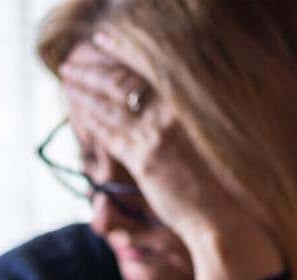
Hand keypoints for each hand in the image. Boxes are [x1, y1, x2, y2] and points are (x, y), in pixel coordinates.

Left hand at [59, 36, 282, 279]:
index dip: (119, 57)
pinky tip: (78, 111)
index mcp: (188, 104)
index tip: (101, 48)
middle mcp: (173, 112)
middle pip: (123, 81)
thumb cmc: (222, 184)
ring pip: (111, 105)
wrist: (228, 214)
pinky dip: (91, 119)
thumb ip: (180, 123)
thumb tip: (163, 113)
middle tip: (72, 63)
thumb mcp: (205, 141)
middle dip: (93, 70)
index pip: (145, 71)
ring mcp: (157, 134)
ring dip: (85, 90)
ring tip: (68, 78)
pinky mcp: (145, 159)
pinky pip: (109, 133)